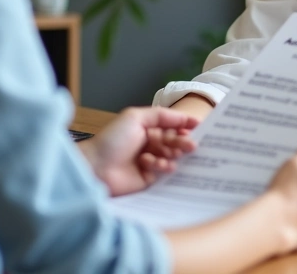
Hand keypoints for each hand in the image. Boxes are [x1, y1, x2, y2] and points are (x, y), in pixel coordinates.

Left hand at [80, 106, 197, 195]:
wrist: (95, 168)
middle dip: (183, 142)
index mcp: (146, 129)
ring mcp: (150, 162)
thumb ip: (162, 115)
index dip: (185, 126)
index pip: (172, 126)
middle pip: (174, 142)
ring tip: (170, 155)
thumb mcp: (135, 117)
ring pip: (172, 158)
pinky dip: (164, 167)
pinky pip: (165, 173)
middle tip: (192, 145)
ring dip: (173, 155)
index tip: (201, 128)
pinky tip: (157, 166)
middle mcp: (149, 145)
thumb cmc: (112, 140)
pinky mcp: (149, 180)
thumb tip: (186, 118)